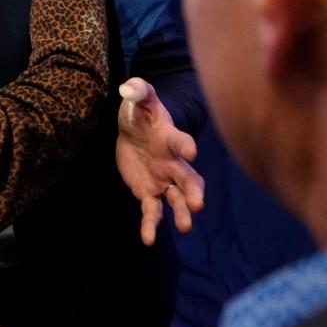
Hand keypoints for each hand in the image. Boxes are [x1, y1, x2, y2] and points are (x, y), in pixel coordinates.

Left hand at [114, 77, 204, 245]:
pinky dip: (150, 226)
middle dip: (193, 191)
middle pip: (188, 179)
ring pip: (176, 200)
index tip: (191, 153)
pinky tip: (148, 240)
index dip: (186, 146)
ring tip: (185, 227)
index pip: (181, 142)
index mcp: (170, 139)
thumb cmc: (140, 113)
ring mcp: (163, 181)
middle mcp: (173, 163)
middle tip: (197, 205)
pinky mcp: (149, 193)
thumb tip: (129, 87)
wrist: (134, 132)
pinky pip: (152, 212)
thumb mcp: (138, 99)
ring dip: (181, 213)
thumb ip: (138, 91)